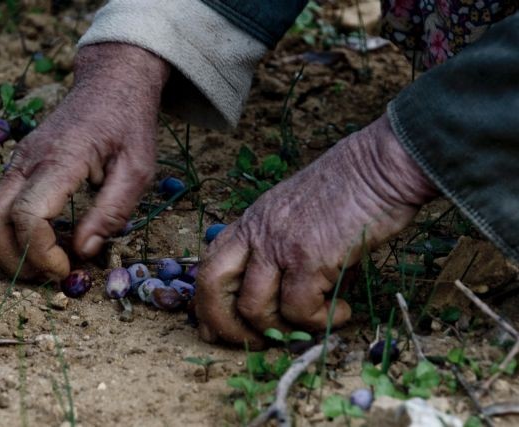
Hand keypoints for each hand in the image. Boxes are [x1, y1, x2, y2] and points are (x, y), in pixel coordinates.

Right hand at [0, 43, 169, 280]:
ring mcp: (21, 158)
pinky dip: (12, 227)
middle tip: (46, 277)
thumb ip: (112, 212)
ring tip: (42, 264)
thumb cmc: (129, 126)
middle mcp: (30, 158)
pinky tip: (43, 240)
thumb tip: (84, 251)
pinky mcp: (22, 161)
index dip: (41, 251)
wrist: (112, 85)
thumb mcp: (138, 170)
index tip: (67, 269)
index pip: (28, 214)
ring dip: (7, 245)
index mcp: (62, 158)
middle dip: (13, 257)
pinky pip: (2, 199)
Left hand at [194, 115, 437, 348]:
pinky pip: (299, 310)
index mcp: (253, 221)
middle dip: (223, 323)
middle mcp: (258, 232)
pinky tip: (341, 312)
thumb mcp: (298, 212)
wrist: (380, 165)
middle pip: (212, 284)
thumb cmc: (349, 189)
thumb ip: (283, 247)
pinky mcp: (309, 257)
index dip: (205, 301)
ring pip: (254, 308)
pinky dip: (319, 322)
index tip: (213, 328)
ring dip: (281, 330)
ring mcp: (280, 244)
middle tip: (251, 343)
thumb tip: (287, 300)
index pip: (210, 262)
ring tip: (310, 325)